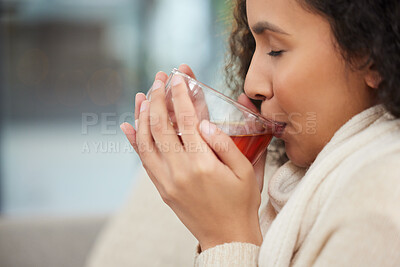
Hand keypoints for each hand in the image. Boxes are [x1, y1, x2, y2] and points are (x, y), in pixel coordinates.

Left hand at [121, 64, 262, 250]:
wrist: (227, 237)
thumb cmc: (240, 203)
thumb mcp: (245, 171)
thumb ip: (225, 144)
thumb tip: (204, 123)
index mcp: (204, 164)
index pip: (188, 120)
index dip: (181, 95)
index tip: (178, 77)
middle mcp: (180, 170)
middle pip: (161, 125)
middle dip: (159, 97)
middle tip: (159, 78)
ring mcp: (166, 180)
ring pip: (146, 141)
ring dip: (143, 115)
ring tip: (143, 95)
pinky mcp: (161, 188)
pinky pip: (143, 161)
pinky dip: (134, 141)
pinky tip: (127, 126)